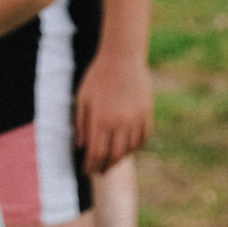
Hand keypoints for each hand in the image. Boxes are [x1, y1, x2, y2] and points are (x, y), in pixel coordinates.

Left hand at [75, 49, 153, 173]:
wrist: (123, 54)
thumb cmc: (98, 75)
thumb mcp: (83, 97)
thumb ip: (81, 123)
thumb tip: (81, 147)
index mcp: (101, 118)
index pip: (95, 153)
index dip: (91, 166)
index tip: (87, 171)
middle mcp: (119, 122)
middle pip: (113, 156)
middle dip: (105, 167)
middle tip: (99, 172)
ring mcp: (135, 118)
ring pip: (129, 150)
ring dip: (120, 160)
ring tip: (112, 162)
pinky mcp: (146, 113)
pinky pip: (143, 138)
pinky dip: (136, 147)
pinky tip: (128, 148)